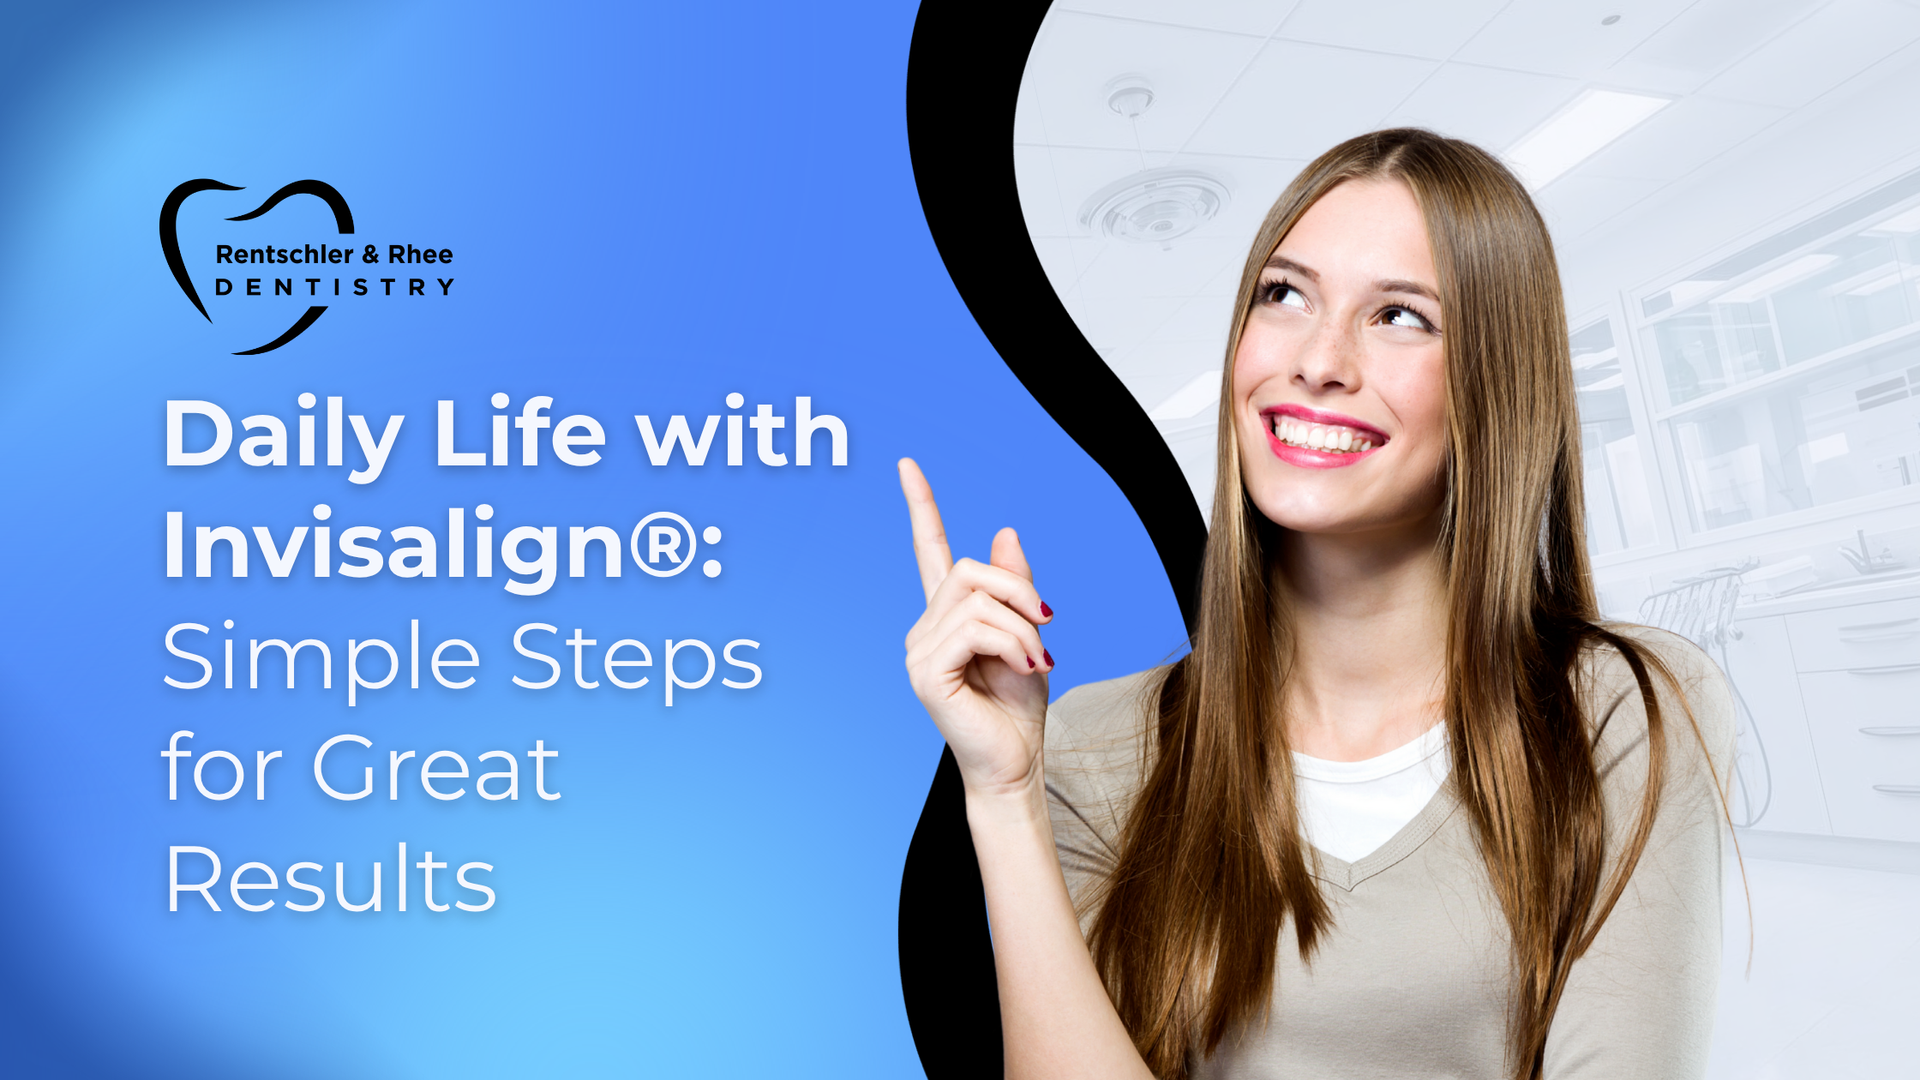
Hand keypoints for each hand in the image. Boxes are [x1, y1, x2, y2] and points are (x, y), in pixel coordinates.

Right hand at [900, 458, 1054, 797]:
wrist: (1017, 762)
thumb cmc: (1019, 706)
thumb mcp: (1029, 633)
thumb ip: (1015, 586)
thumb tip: (1004, 532)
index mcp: (946, 616)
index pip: (928, 550)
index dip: (920, 506)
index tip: (908, 465)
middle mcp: (924, 628)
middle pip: (969, 569)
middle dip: (1018, 591)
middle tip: (1046, 628)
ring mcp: (919, 650)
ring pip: (979, 600)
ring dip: (1023, 629)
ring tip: (1035, 662)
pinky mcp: (925, 672)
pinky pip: (976, 630)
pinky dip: (1013, 645)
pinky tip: (1024, 670)